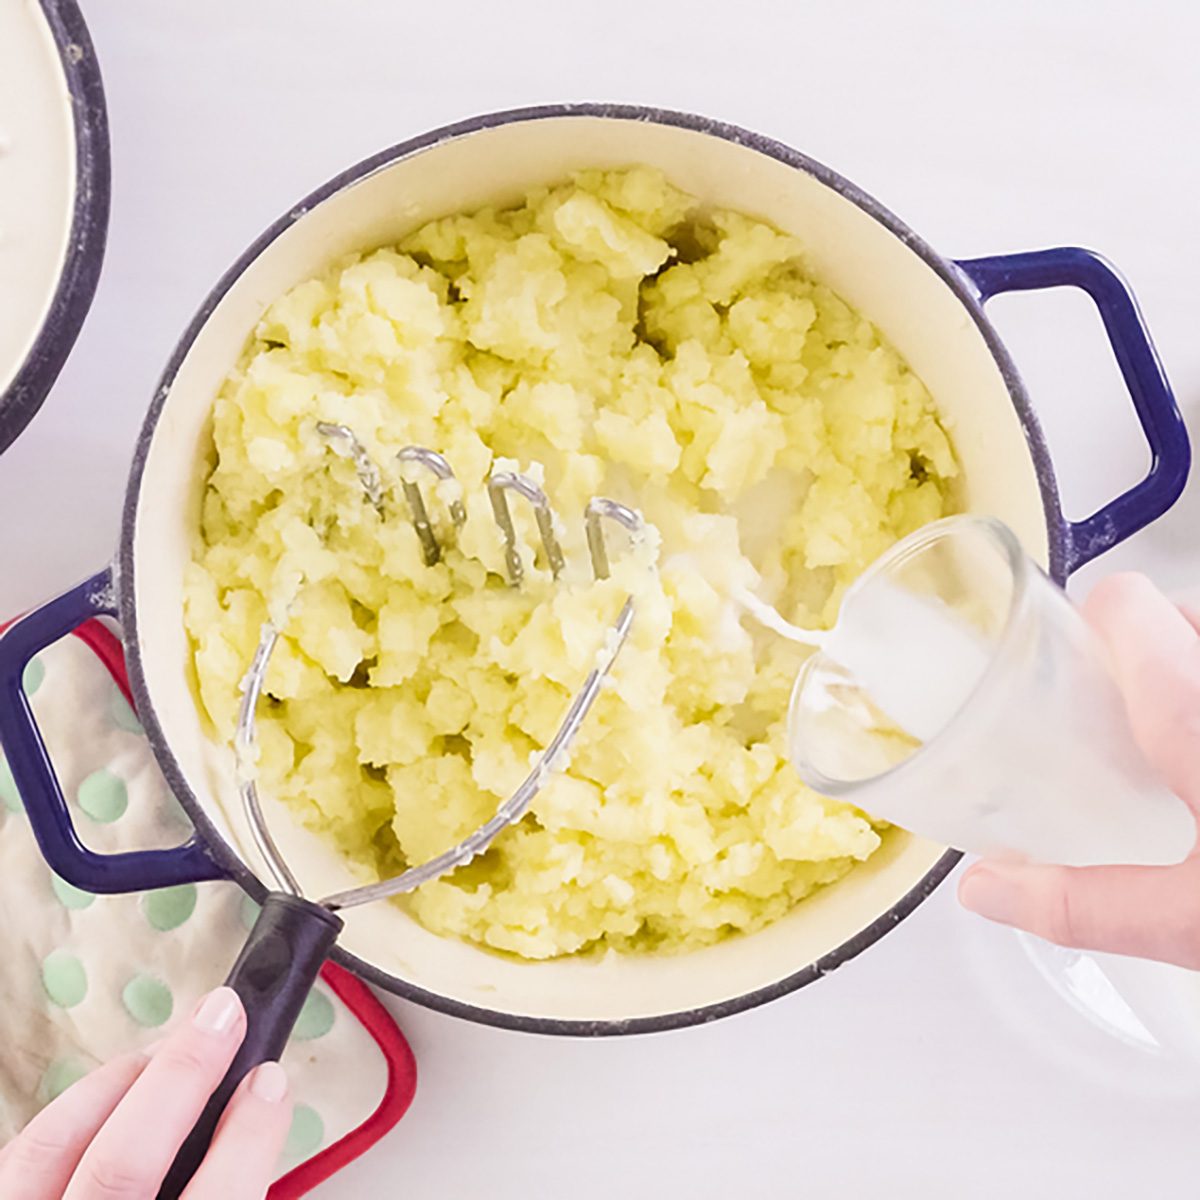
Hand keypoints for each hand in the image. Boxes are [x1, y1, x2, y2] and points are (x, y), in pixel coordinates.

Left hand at [0, 987, 290, 1199]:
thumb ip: (232, 1188)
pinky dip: (71, 1109)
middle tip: (225, 1015)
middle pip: (124, 1164)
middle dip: (182, 1074)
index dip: (248, 1136)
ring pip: (57, 1148)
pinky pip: (20, 1155)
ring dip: (123, 1080)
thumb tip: (258, 1109)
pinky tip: (112, 1091)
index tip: (271, 1082)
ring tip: (172, 1047)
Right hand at [958, 573, 1199, 966]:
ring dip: (1180, 675)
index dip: (1085, 618)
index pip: (1125, 601)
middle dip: (1133, 657)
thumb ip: (1084, 904)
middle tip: (1111, 724)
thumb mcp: (1192, 918)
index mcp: (1193, 707)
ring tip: (1162, 746)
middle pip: (1169, 616)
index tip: (1058, 659)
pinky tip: (1195, 765)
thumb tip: (985, 890)